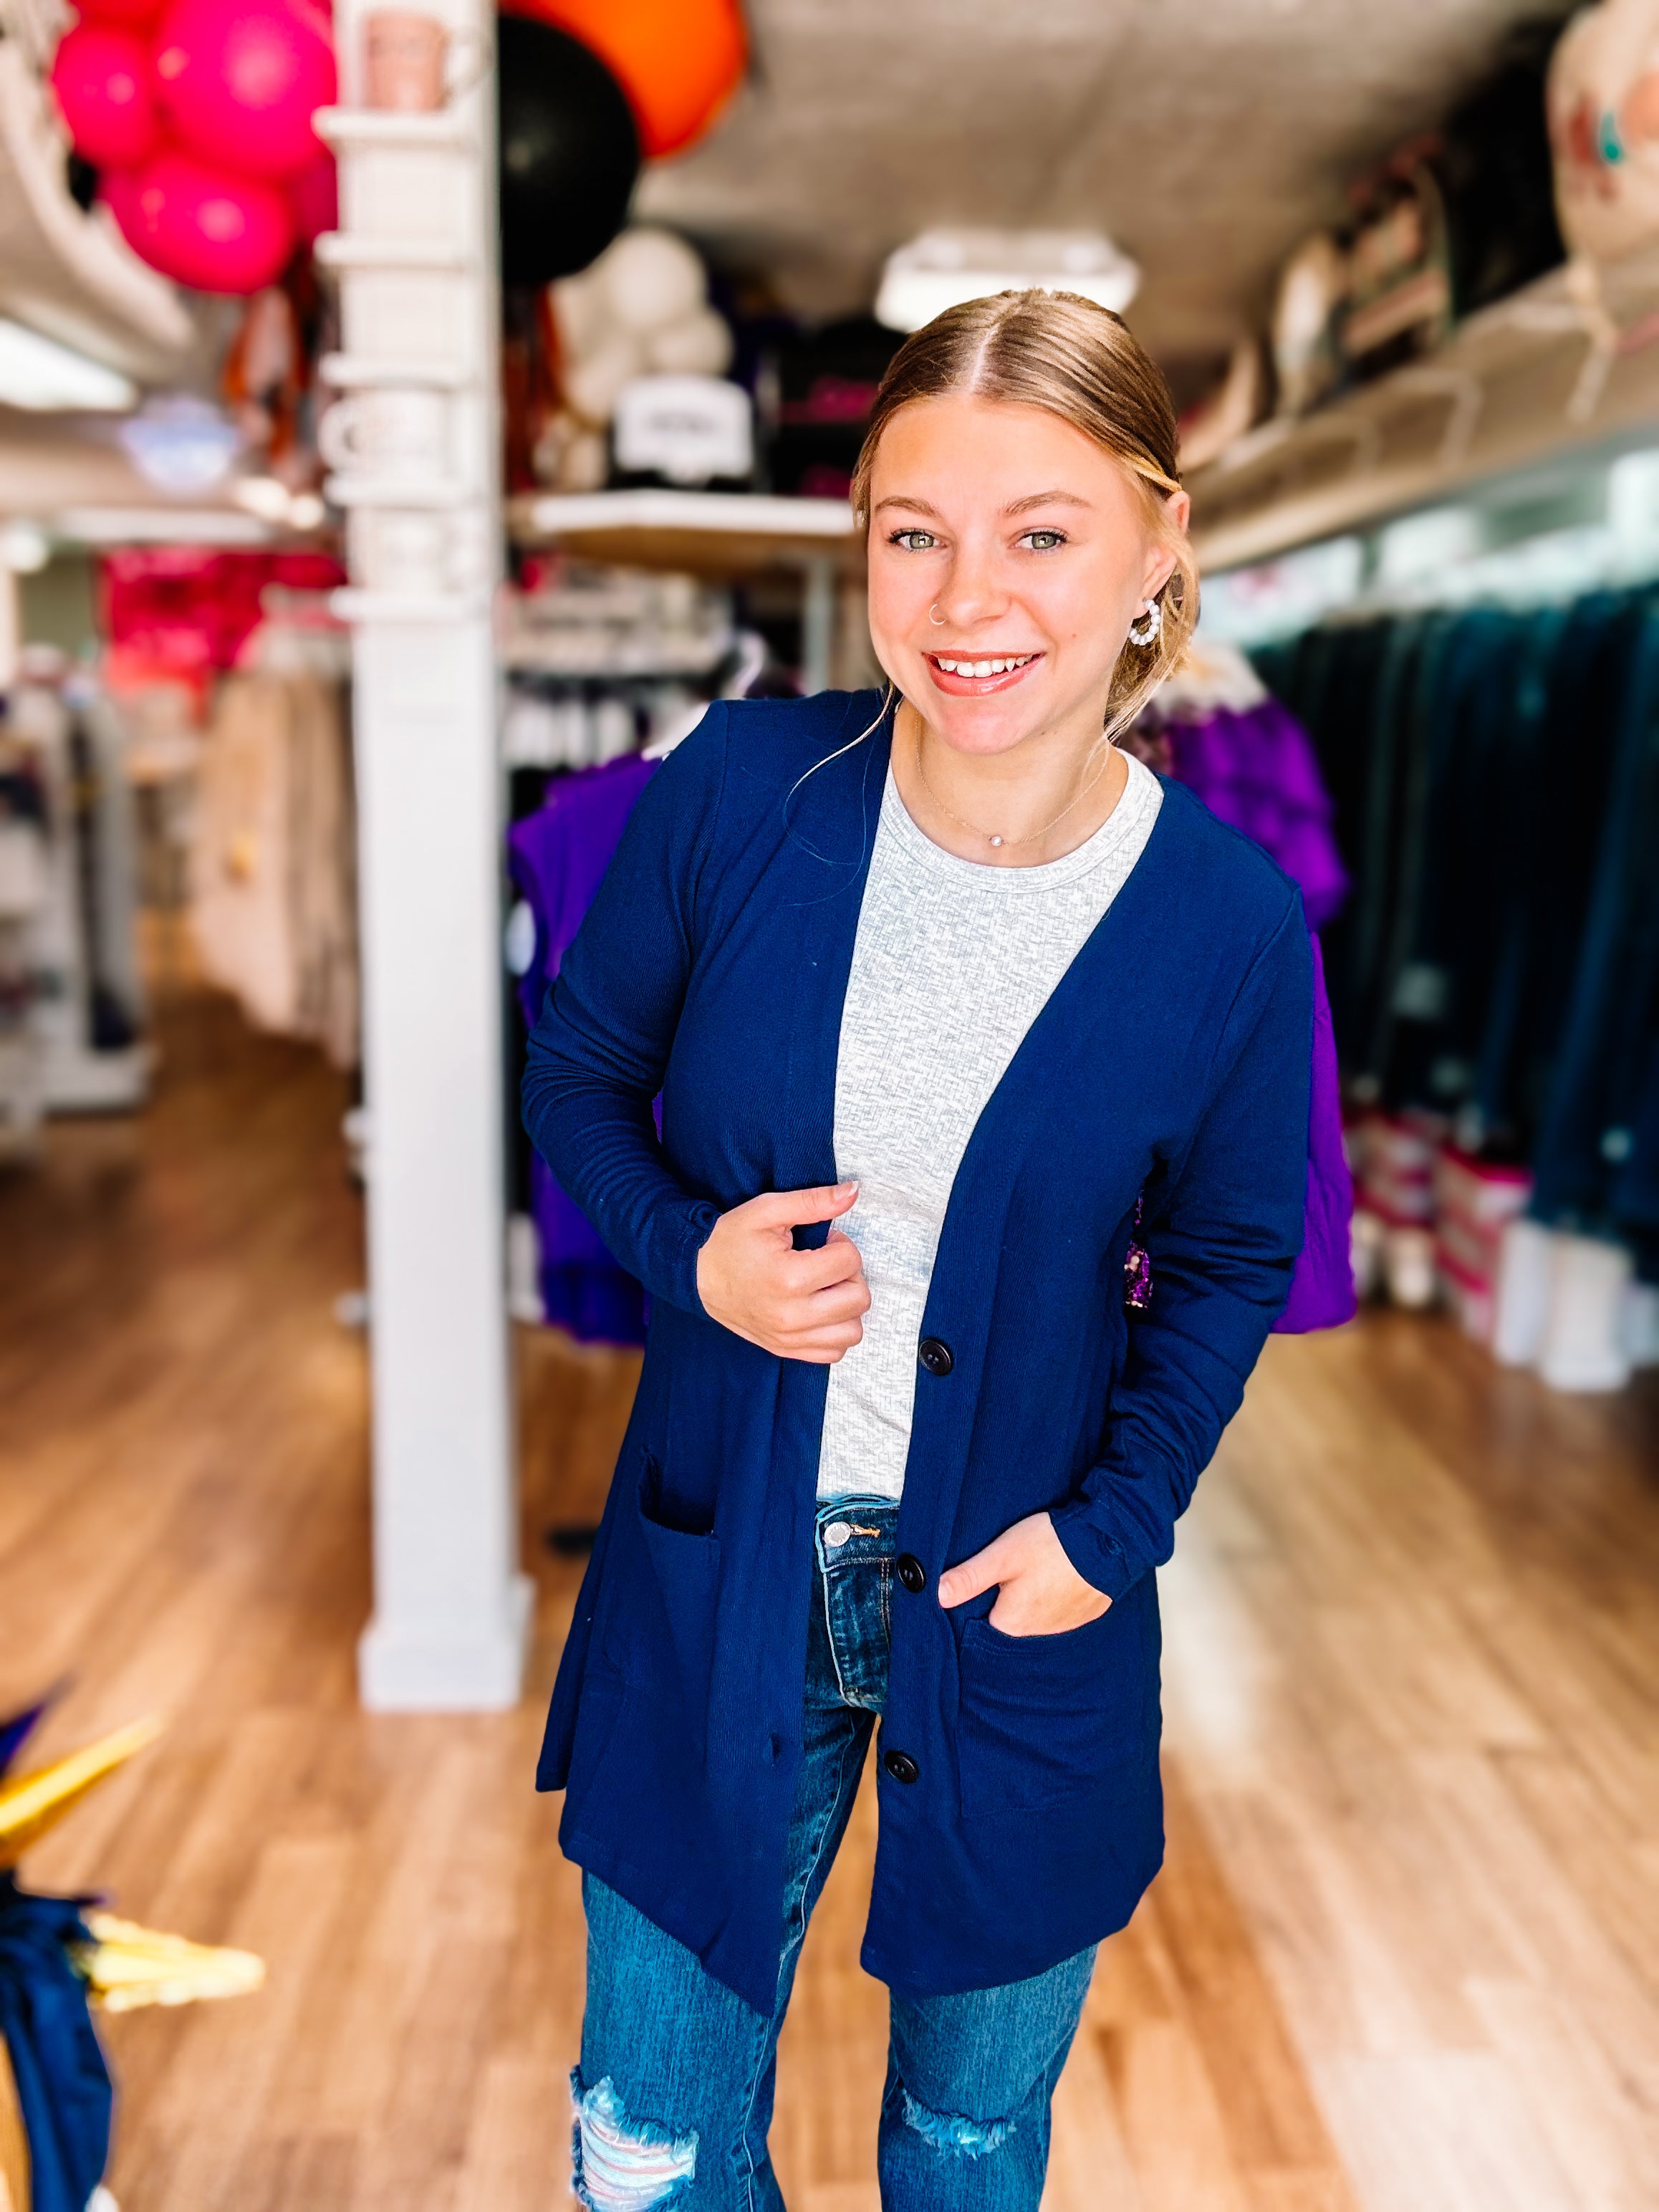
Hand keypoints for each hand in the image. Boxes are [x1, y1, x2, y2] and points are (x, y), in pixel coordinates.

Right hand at [696, 1183, 870, 1362]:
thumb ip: (813, 1201)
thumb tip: (854, 1191)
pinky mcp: (786, 1351)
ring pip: (852, 1331)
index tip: (821, 1241)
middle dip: (849, 1274)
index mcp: (789, 1277)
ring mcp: (789, 1338)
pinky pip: (834, 1352)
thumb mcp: (767, 1210)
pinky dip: (835, 1332)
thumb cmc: (731, 1240)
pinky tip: (820, 1310)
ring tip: (824, 1288)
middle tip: (825, 1263)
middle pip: (859, 1298)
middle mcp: (792, 1315)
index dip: (840, 1242)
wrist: (698, 1276)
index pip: (850, 1260)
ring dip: (847, 1306)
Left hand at [937, 1512, 1110, 1635]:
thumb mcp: (1002, 1556)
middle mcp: (1038, 1633)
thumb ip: (969, 1578)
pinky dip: (1056, 1594)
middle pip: (1009, 1618)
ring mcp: (1064, 1625)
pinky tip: (1056, 1572)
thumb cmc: (1053, 1546)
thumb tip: (937, 1596)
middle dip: (1006, 1597)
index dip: (978, 1600)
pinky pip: (1060, 1609)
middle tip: (1012, 1567)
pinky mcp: (1084, 1613)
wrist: (1109, 1539)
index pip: (981, 1622)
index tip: (982, 1580)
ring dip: (1033, 1596)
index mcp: (1012, 1624)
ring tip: (1036, 1567)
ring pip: (1036, 1613)